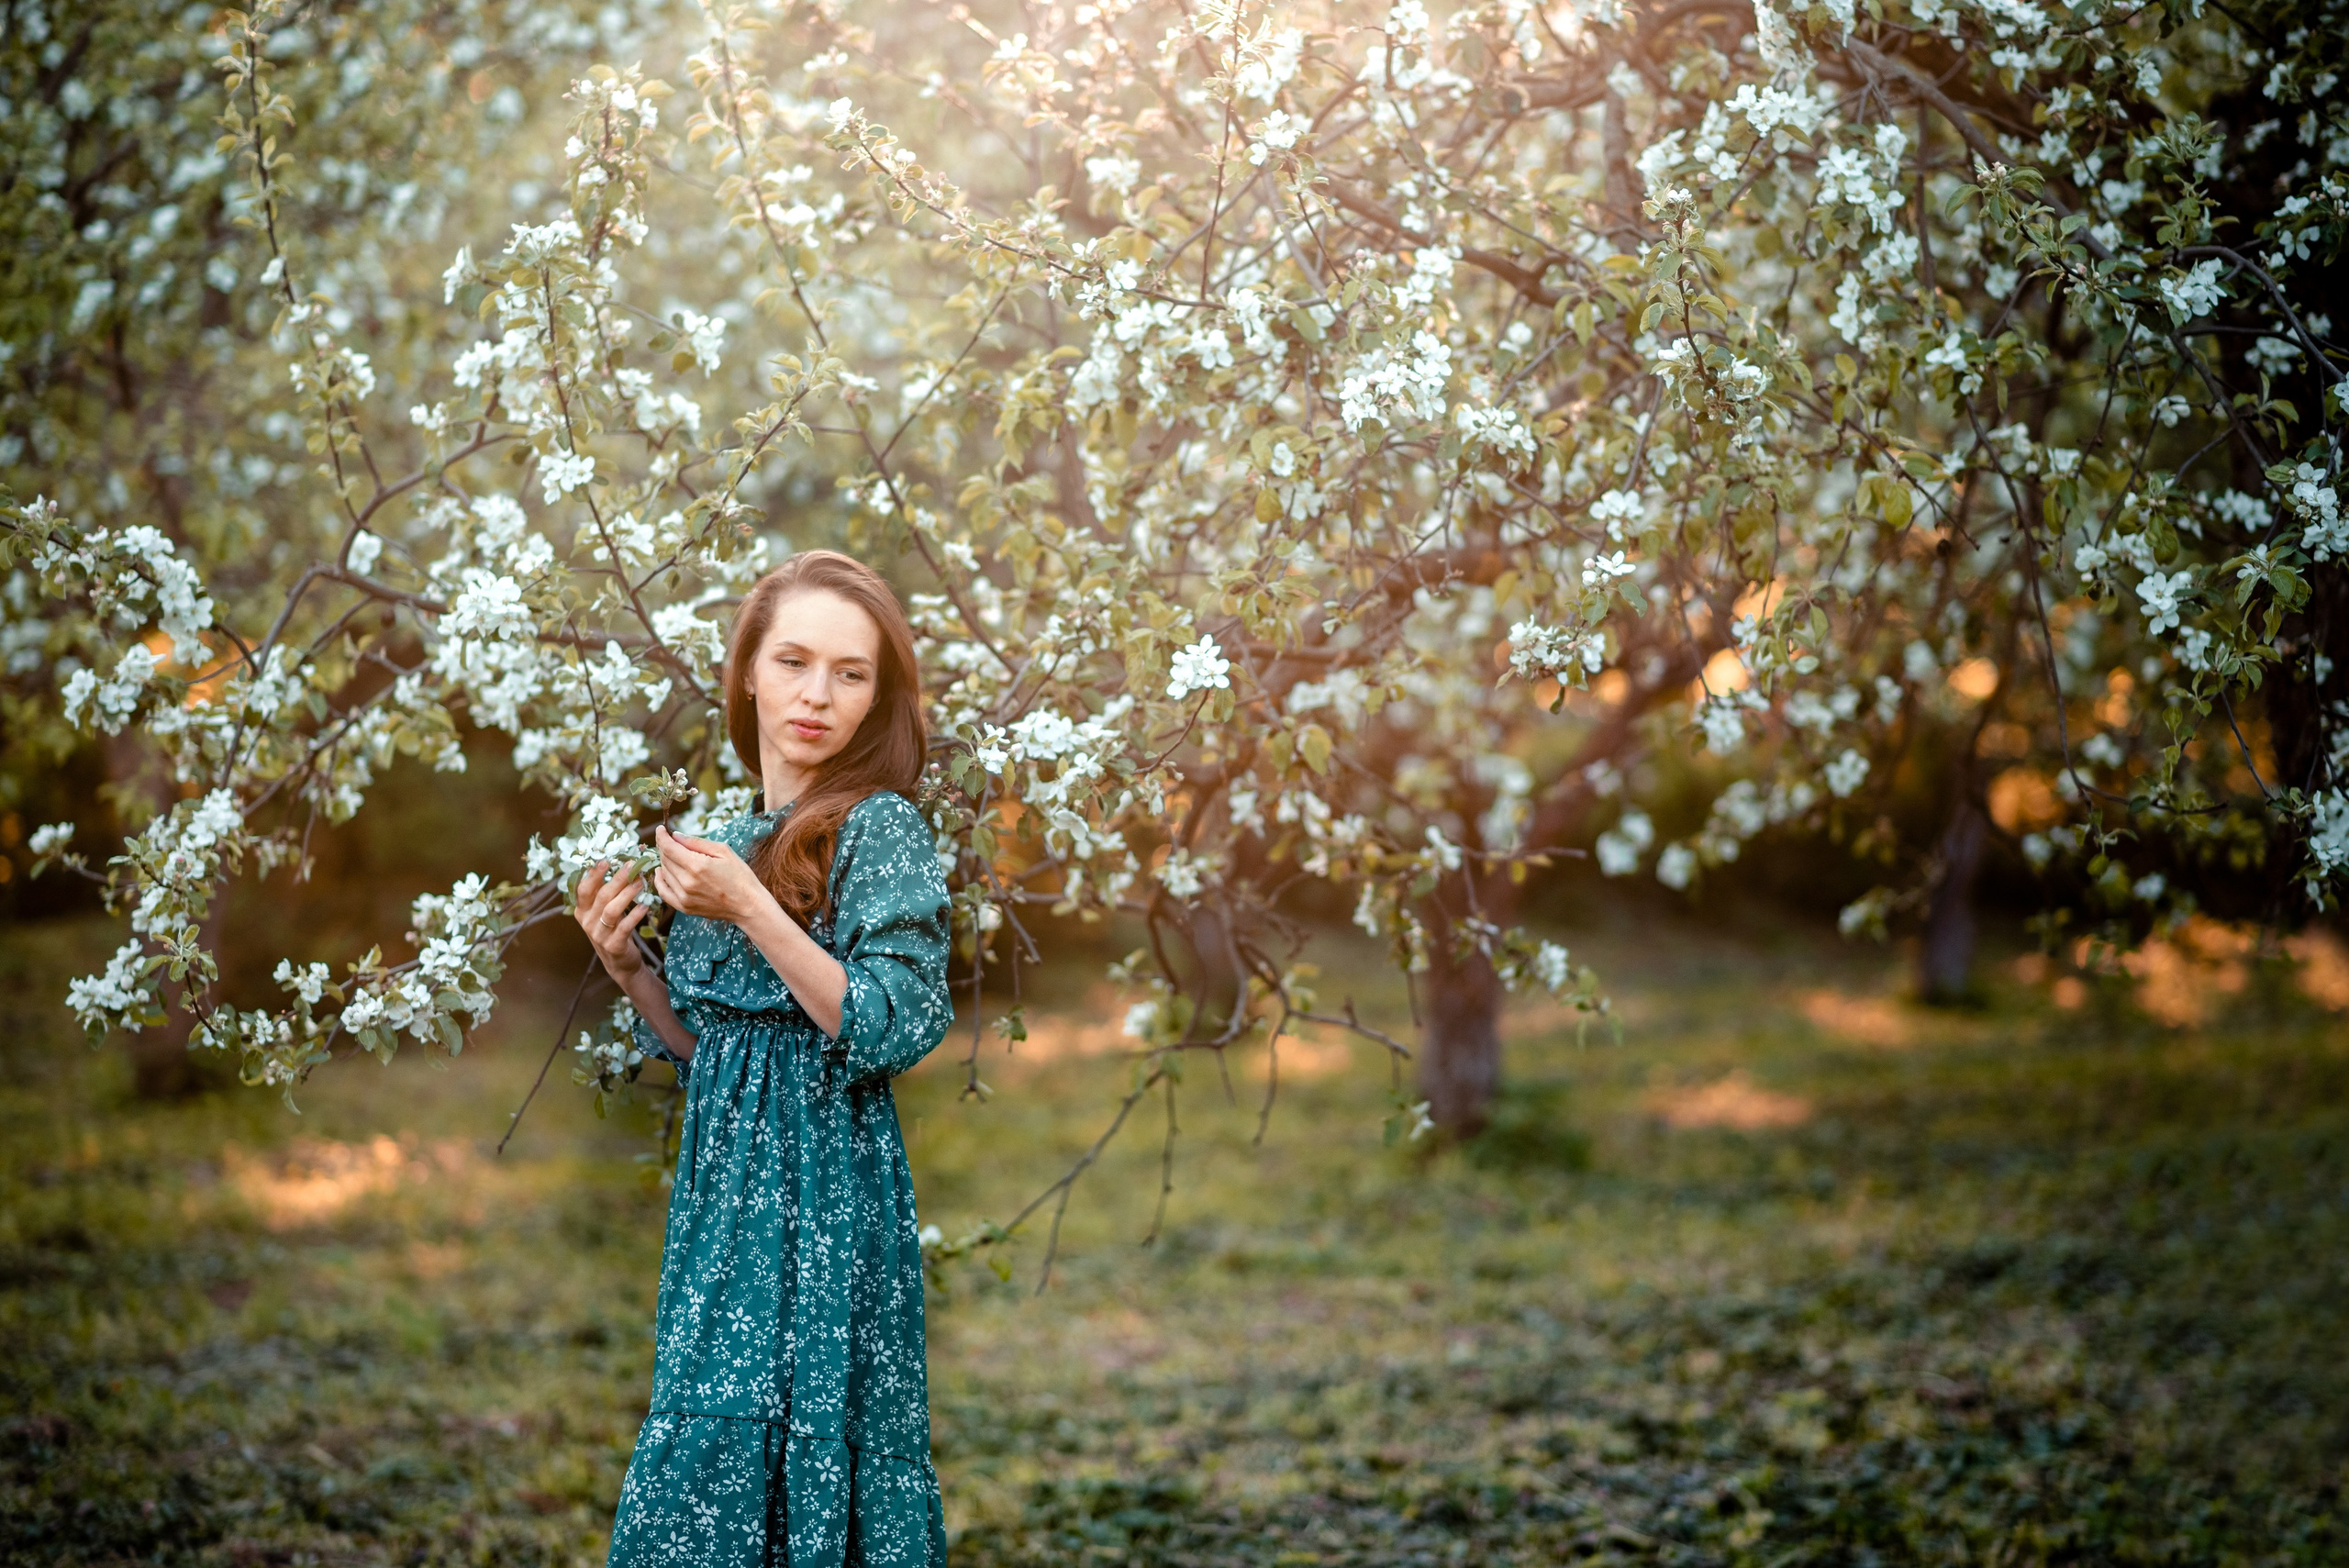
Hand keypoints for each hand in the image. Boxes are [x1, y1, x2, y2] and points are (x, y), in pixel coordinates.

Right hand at [575, 860, 648, 981]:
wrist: (620, 962)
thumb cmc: (614, 929)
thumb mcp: (605, 911)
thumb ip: (607, 893)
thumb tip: (622, 865)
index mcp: (583, 910)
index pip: (583, 889)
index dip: (593, 874)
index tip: (606, 859)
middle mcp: (587, 922)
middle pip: (601, 896)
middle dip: (617, 879)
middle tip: (631, 865)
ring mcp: (599, 935)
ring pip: (611, 910)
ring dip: (627, 894)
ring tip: (640, 882)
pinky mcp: (613, 946)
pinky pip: (624, 928)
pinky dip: (635, 915)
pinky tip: (644, 905)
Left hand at [653, 826, 776, 926]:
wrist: (748, 906)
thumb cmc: (740, 876)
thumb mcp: (723, 851)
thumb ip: (696, 842)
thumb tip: (676, 836)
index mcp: (697, 866)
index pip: (668, 848)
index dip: (661, 836)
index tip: (661, 829)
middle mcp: (687, 882)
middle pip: (665, 859)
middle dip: (665, 847)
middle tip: (671, 841)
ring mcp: (684, 897)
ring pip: (664, 873)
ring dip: (665, 862)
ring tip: (673, 855)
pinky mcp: (684, 907)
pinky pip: (664, 892)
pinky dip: (660, 880)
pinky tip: (662, 872)